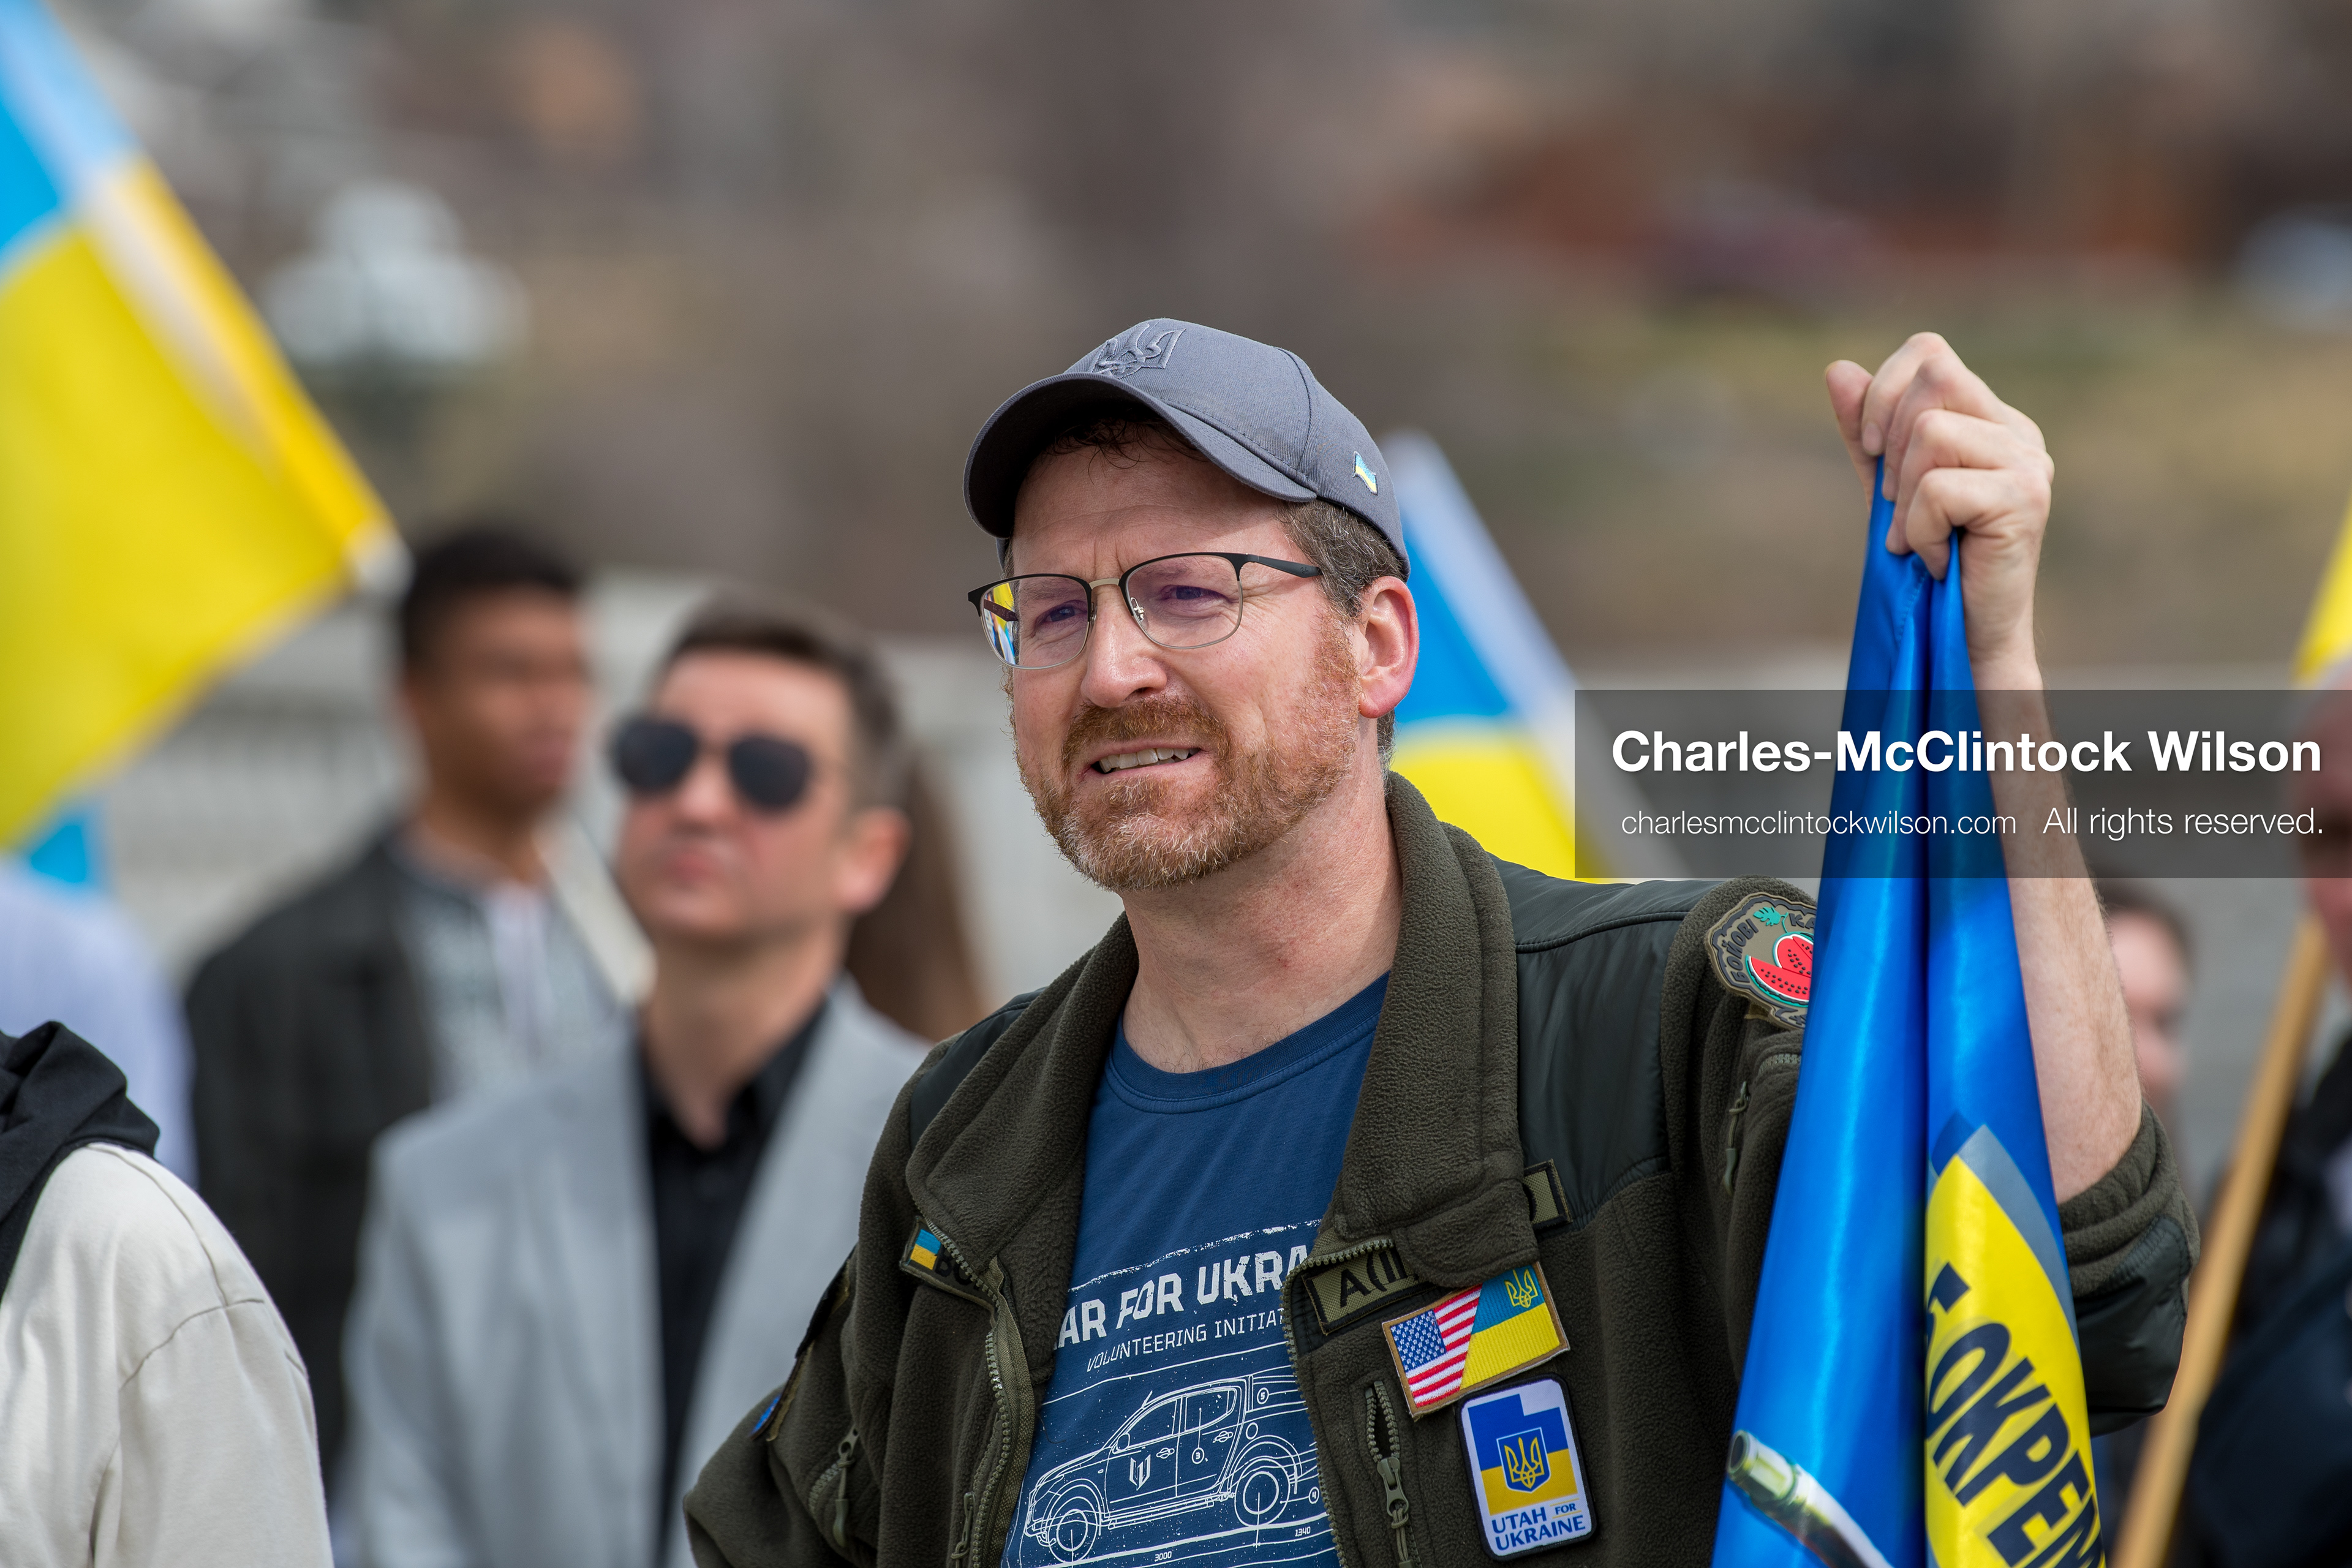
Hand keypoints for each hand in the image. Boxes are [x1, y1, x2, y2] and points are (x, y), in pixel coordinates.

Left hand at [1825, 333, 2053, 686]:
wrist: (1963, 633)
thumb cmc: (1926, 561)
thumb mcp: (1885, 488)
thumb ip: (1865, 432)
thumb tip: (1837, 368)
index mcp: (1988, 419)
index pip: (1929, 354)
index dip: (1883, 393)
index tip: (1872, 453)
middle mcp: (2017, 431)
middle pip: (1931, 380)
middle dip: (1889, 447)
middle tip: (1897, 507)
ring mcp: (2028, 461)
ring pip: (1929, 434)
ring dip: (1903, 499)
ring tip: (1919, 539)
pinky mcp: (2025, 497)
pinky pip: (1937, 488)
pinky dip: (1918, 531)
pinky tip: (1937, 558)